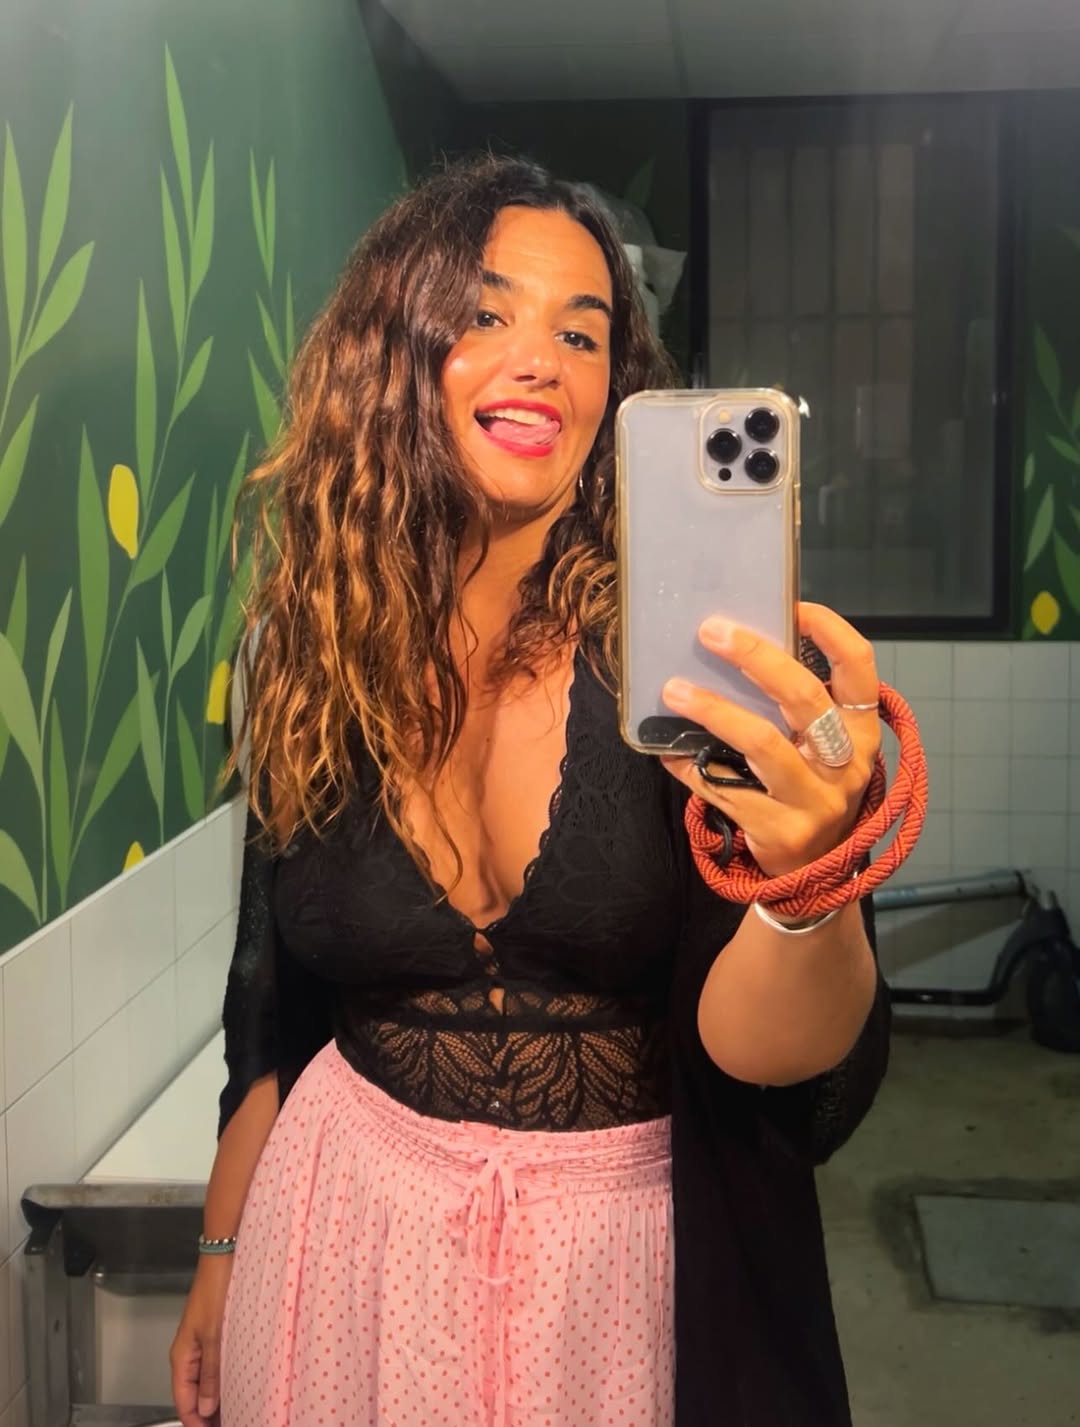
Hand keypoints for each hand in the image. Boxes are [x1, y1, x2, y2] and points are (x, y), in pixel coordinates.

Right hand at [171, 1254, 232, 1426]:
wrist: (223, 1258)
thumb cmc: (215, 1288)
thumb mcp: (215, 1335)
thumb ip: (211, 1373)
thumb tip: (206, 1407)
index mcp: (182, 1356)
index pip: (182, 1402)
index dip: (196, 1422)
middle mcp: (188, 1353)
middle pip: (192, 1395)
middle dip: (207, 1413)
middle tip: (230, 1421)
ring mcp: (201, 1344)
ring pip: (204, 1382)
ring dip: (215, 1399)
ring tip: (234, 1411)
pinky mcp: (213, 1335)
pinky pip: (213, 1367)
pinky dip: (221, 1380)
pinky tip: (236, 1386)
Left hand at [660, 602, 880, 877]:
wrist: (813, 873)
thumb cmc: (808, 788)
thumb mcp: (820, 747)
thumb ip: (795, 707)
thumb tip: (733, 647)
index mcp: (862, 730)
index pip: (859, 668)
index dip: (830, 631)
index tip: (792, 605)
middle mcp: (847, 763)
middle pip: (805, 698)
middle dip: (757, 658)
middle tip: (712, 631)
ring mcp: (816, 800)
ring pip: (763, 743)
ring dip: (714, 710)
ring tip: (675, 689)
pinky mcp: (782, 830)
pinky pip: (726, 788)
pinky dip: (691, 765)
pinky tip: (666, 749)